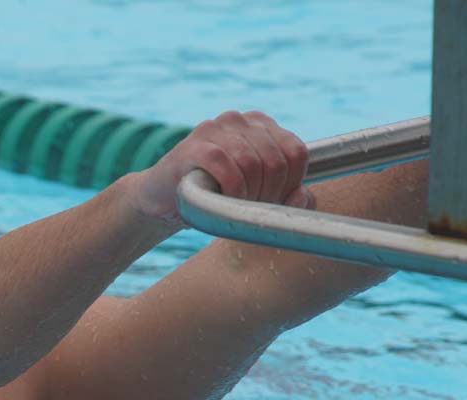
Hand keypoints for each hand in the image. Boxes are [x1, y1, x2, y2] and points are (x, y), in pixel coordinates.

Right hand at [132, 110, 314, 227]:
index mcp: (261, 125)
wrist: (162, 199)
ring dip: (248, 195)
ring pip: (253, 163)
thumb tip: (304, 195)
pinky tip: (222, 199)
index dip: (290, 186)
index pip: (296, 153)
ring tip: (234, 208)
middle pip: (276, 161)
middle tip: (249, 212)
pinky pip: (226, 164)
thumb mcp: (255, 198)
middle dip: (268, 195)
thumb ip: (287, 199)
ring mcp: (216, 128)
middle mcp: (240, 119)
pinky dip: (231, 189)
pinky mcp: (194, 144)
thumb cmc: (213, 197)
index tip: (270, 205)